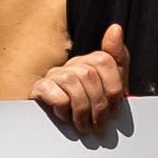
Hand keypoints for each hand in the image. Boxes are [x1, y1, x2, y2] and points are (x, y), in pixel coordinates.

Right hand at [24, 22, 130, 142]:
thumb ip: (118, 58)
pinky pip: (55, 93)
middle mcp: (71, 64)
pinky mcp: (40, 88)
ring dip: (82, 109)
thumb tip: (115, 28)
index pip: (105, 60)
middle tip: (99, 124)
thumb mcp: (111, 87)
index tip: (114, 109)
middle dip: (98, 104)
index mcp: (89, 61)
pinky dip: (63, 109)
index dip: (113, 87)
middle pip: (90, 74)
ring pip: (72, 81)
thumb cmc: (89, 107)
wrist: (62, 130)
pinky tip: (65, 117)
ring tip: (84, 125)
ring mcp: (54, 75)